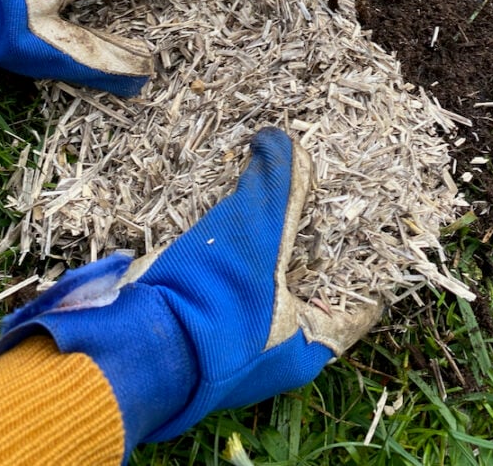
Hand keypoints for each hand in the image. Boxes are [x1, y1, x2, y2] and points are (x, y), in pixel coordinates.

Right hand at [0, 128, 381, 462]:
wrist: (131, 346)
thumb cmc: (210, 300)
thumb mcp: (255, 231)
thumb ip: (278, 182)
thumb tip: (282, 140)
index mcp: (308, 344)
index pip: (357, 298)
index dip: (361, 252)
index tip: (360, 211)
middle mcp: (277, 352)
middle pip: (309, 284)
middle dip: (307, 238)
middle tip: (310, 191)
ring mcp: (236, 344)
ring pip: (265, 281)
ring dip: (265, 241)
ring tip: (268, 193)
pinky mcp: (200, 329)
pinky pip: (229, 284)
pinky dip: (232, 253)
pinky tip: (226, 217)